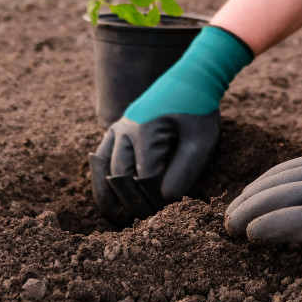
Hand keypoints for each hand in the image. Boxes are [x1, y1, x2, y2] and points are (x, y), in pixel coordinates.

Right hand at [91, 113, 219, 225]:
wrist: (190, 79)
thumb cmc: (198, 110)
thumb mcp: (201, 140)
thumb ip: (185, 170)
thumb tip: (167, 199)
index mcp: (145, 131)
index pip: (146, 178)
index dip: (157, 199)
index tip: (173, 211)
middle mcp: (124, 130)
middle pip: (121, 177)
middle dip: (134, 203)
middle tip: (148, 222)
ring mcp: (117, 129)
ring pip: (103, 170)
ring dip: (108, 196)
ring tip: (118, 219)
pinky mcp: (116, 130)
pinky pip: (101, 159)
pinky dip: (103, 181)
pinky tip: (110, 199)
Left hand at [225, 150, 301, 258]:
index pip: (292, 167)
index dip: (264, 183)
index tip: (248, 196)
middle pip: (278, 181)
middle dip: (249, 198)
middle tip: (229, 215)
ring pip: (279, 198)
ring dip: (248, 213)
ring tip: (232, 227)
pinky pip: (294, 222)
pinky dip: (267, 227)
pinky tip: (252, 236)